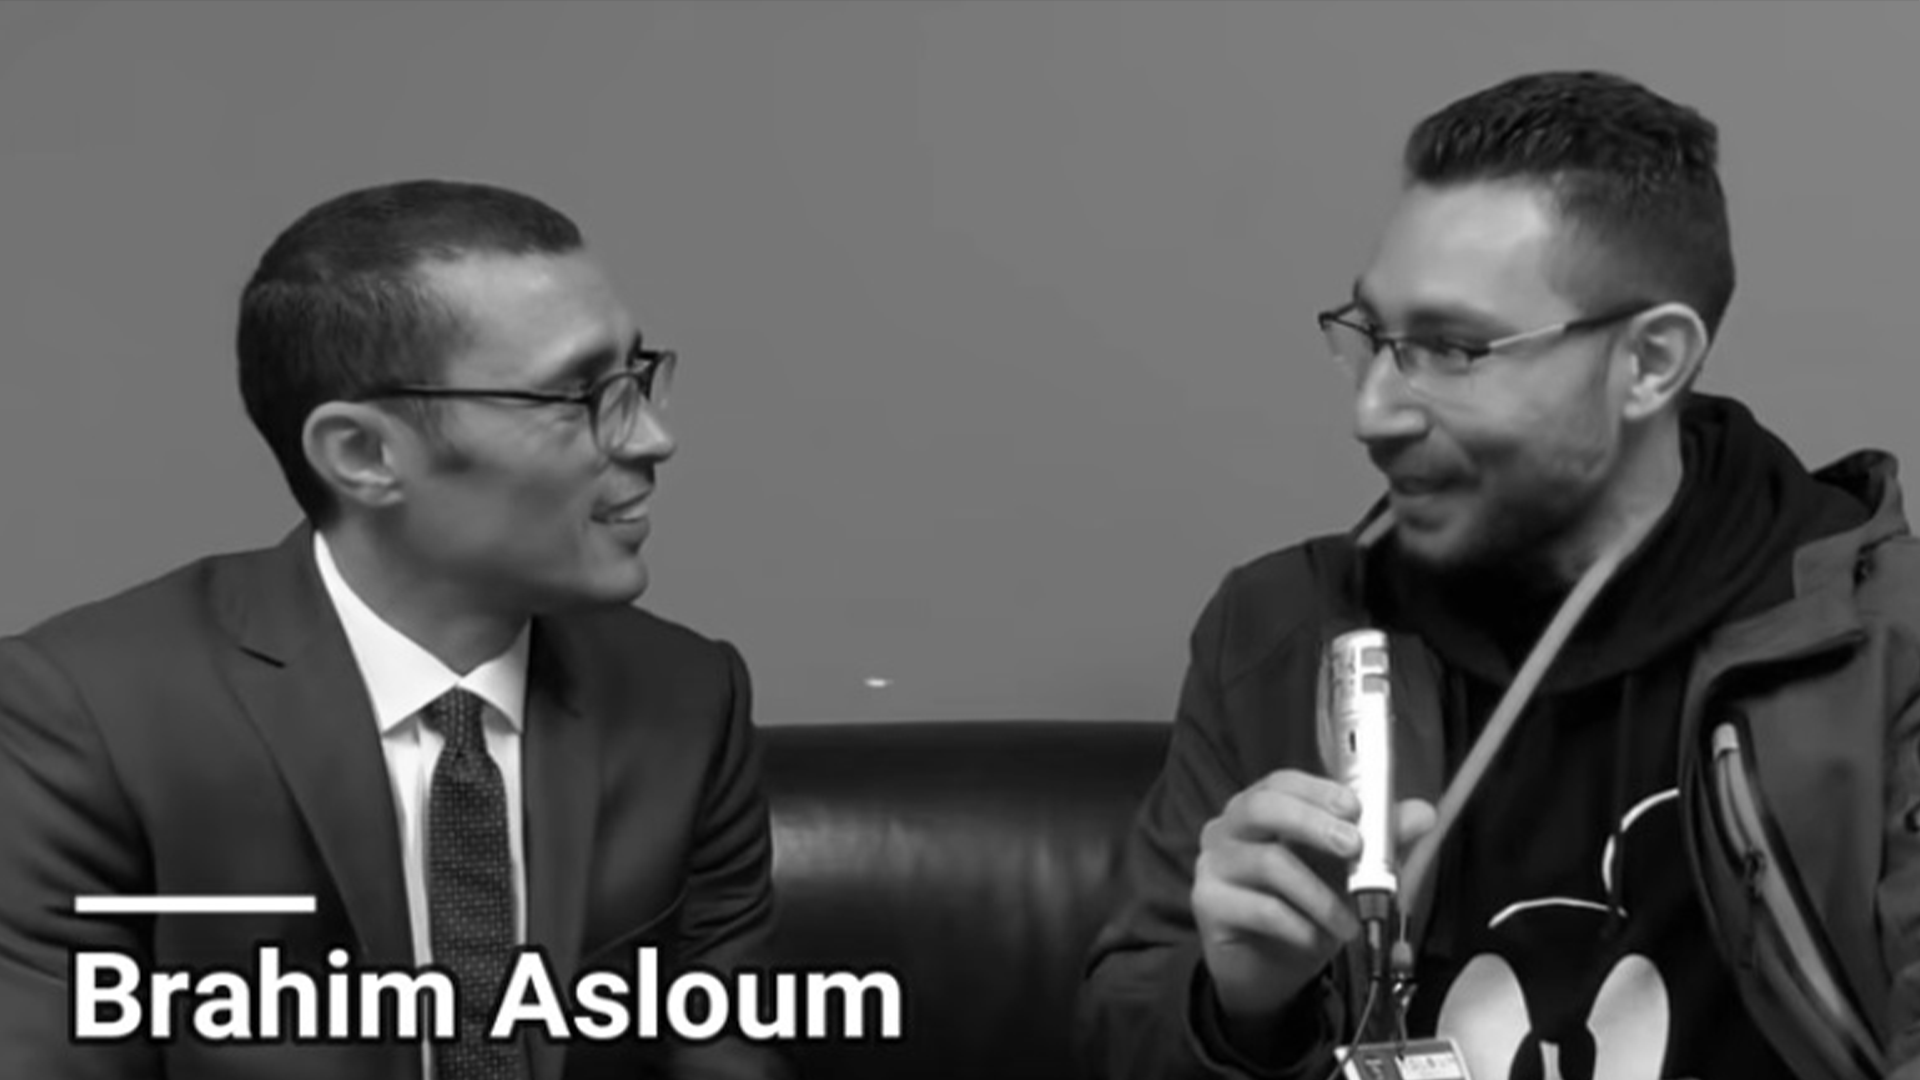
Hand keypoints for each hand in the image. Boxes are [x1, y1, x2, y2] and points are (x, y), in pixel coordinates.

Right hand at [1192, 770, 1435, 1024]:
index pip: (1282, 782)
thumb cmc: (1304, 910)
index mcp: (1260, 809)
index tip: (1355, 808)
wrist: (1266, 971)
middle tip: (1354, 848)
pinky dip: (1298, 926)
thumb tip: (1423, 813)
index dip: (1318, 791)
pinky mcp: (1208, 904)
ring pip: (1268, 863)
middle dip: (1313, 824)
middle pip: (1263, 808)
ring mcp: (1213, 865)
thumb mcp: (1347, 875)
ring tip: (1349, 924)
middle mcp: (1229, 828)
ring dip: (1319, 895)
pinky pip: (1259, 908)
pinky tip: (1316, 940)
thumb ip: (1381, 842)